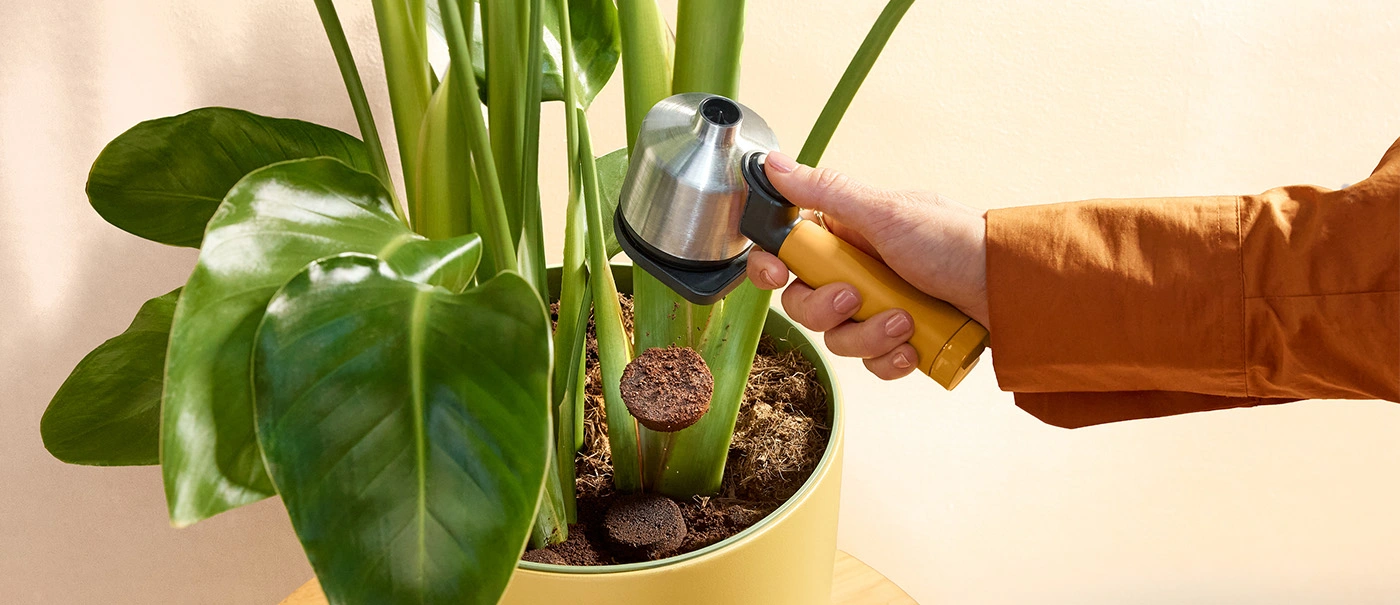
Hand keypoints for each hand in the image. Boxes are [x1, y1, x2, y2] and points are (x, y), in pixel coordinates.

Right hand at [746, 152, 989, 379]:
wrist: (1010, 289)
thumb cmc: (954, 240)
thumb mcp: (885, 213)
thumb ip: (825, 192)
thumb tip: (775, 164)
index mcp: (848, 235)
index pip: (789, 252)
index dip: (773, 266)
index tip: (776, 274)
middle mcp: (859, 272)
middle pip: (805, 303)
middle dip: (826, 308)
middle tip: (854, 297)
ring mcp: (879, 308)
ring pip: (839, 338)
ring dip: (868, 335)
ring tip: (906, 320)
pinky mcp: (901, 340)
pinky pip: (872, 363)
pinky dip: (890, 359)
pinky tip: (912, 349)